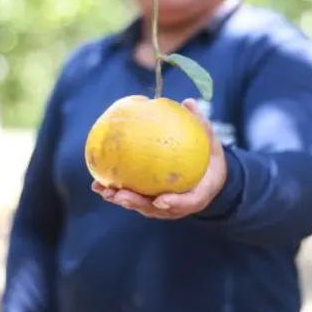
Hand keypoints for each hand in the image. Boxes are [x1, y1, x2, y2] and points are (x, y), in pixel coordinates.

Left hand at [91, 98, 226, 219]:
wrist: (210, 179)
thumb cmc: (210, 160)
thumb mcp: (211, 143)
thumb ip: (202, 126)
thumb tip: (188, 102)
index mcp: (198, 194)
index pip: (187, 202)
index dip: (173, 203)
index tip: (160, 200)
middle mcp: (178, 205)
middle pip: (156, 209)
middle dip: (137, 203)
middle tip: (121, 195)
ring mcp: (164, 206)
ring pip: (141, 206)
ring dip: (121, 200)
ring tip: (103, 190)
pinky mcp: (151, 203)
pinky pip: (134, 197)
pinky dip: (117, 192)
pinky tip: (99, 183)